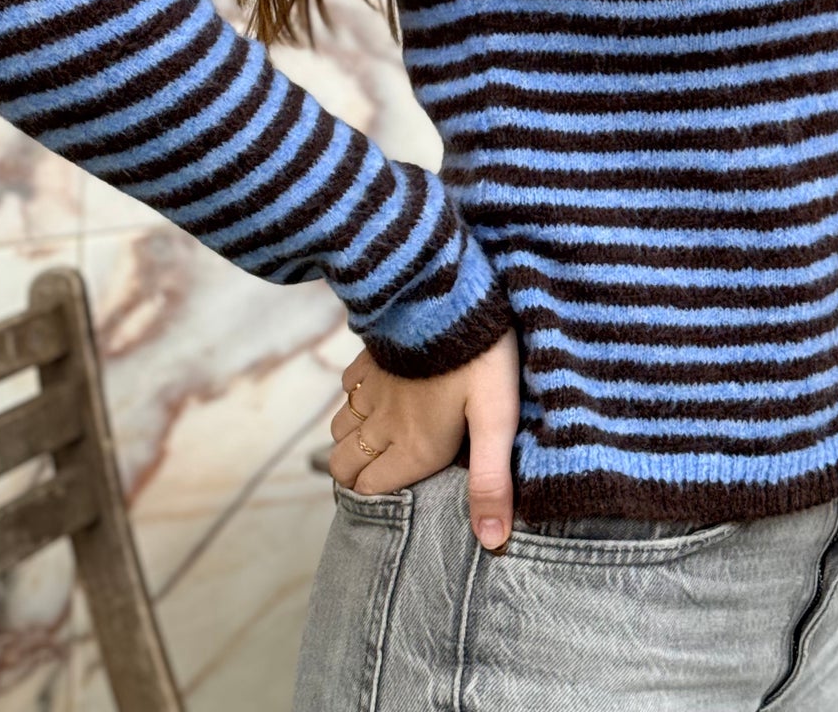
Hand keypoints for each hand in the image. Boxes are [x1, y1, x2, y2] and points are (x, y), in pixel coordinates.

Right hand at [328, 328, 520, 550]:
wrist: (451, 296)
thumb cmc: (480, 361)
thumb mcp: (497, 423)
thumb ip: (491, 481)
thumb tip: (494, 542)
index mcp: (412, 449)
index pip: (368, 491)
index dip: (372, 500)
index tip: (390, 500)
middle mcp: (382, 425)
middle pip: (342, 464)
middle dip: (352, 475)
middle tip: (377, 473)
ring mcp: (371, 389)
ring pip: (340, 427)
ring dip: (352, 438)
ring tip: (378, 439)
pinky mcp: (369, 357)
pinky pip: (347, 387)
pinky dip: (355, 397)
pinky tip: (380, 392)